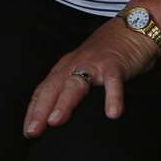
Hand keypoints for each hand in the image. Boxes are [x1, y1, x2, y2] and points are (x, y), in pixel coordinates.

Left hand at [22, 19, 160, 137]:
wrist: (133, 28)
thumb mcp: (85, 70)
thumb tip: (64, 115)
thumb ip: (75, 88)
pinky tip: (112, 113)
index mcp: (65, 69)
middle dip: (40, 110)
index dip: (33, 111)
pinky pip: (113, 81)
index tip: (27, 132)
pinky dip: (113, 96)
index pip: (43, 91)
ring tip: (55, 121)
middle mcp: (74, 65)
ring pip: (75, 84)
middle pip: (52, 89)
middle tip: (32, 132)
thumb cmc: (108, 55)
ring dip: (64, 103)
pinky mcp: (115, 64)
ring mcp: (94, 64)